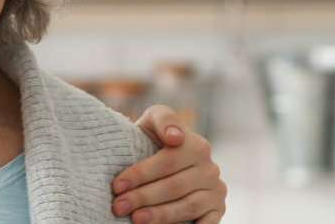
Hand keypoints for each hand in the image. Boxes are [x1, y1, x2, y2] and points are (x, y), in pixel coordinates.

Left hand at [112, 105, 225, 223]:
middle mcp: (210, 167)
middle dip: (142, 197)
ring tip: (135, 219)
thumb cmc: (151, 140)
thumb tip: (175, 137)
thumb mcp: (154, 121)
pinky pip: (208, 223)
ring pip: (188, 206)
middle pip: (174, 186)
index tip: (117, 185)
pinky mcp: (217, 209)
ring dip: (160, 215)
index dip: (141, 174)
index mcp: (196, 145)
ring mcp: (216, 190)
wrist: (160, 159)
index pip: (167, 162)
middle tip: (118, 206)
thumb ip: (163, 119)